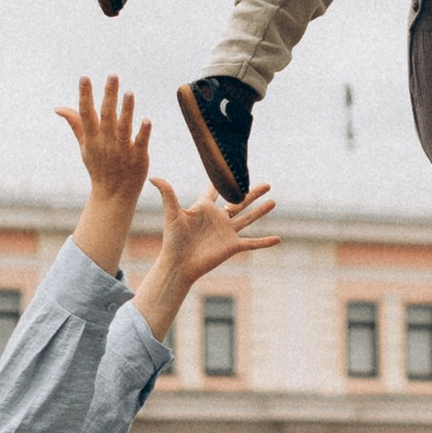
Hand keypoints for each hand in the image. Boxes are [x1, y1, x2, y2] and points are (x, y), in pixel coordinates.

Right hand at [57, 76, 153, 275]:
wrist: (112, 195)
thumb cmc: (99, 167)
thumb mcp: (85, 146)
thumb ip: (76, 124)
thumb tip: (58, 107)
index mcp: (92, 138)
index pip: (86, 114)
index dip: (85, 96)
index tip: (84, 78)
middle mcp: (106, 142)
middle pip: (107, 116)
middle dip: (109, 96)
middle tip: (113, 76)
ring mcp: (122, 150)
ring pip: (124, 128)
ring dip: (126, 111)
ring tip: (129, 93)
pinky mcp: (138, 158)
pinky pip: (140, 143)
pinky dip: (143, 133)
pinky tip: (147, 120)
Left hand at [134, 178, 278, 337]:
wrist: (179, 264)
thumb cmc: (173, 240)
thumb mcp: (172, 213)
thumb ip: (167, 193)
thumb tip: (153, 176)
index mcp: (205, 208)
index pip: (215, 190)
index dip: (222, 180)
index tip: (231, 168)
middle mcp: (218, 218)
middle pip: (239, 202)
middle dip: (252, 193)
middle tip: (266, 184)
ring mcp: (227, 232)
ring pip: (248, 218)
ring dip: (261, 211)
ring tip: (273, 201)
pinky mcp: (232, 246)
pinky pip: (252, 243)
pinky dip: (265, 242)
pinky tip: (278, 239)